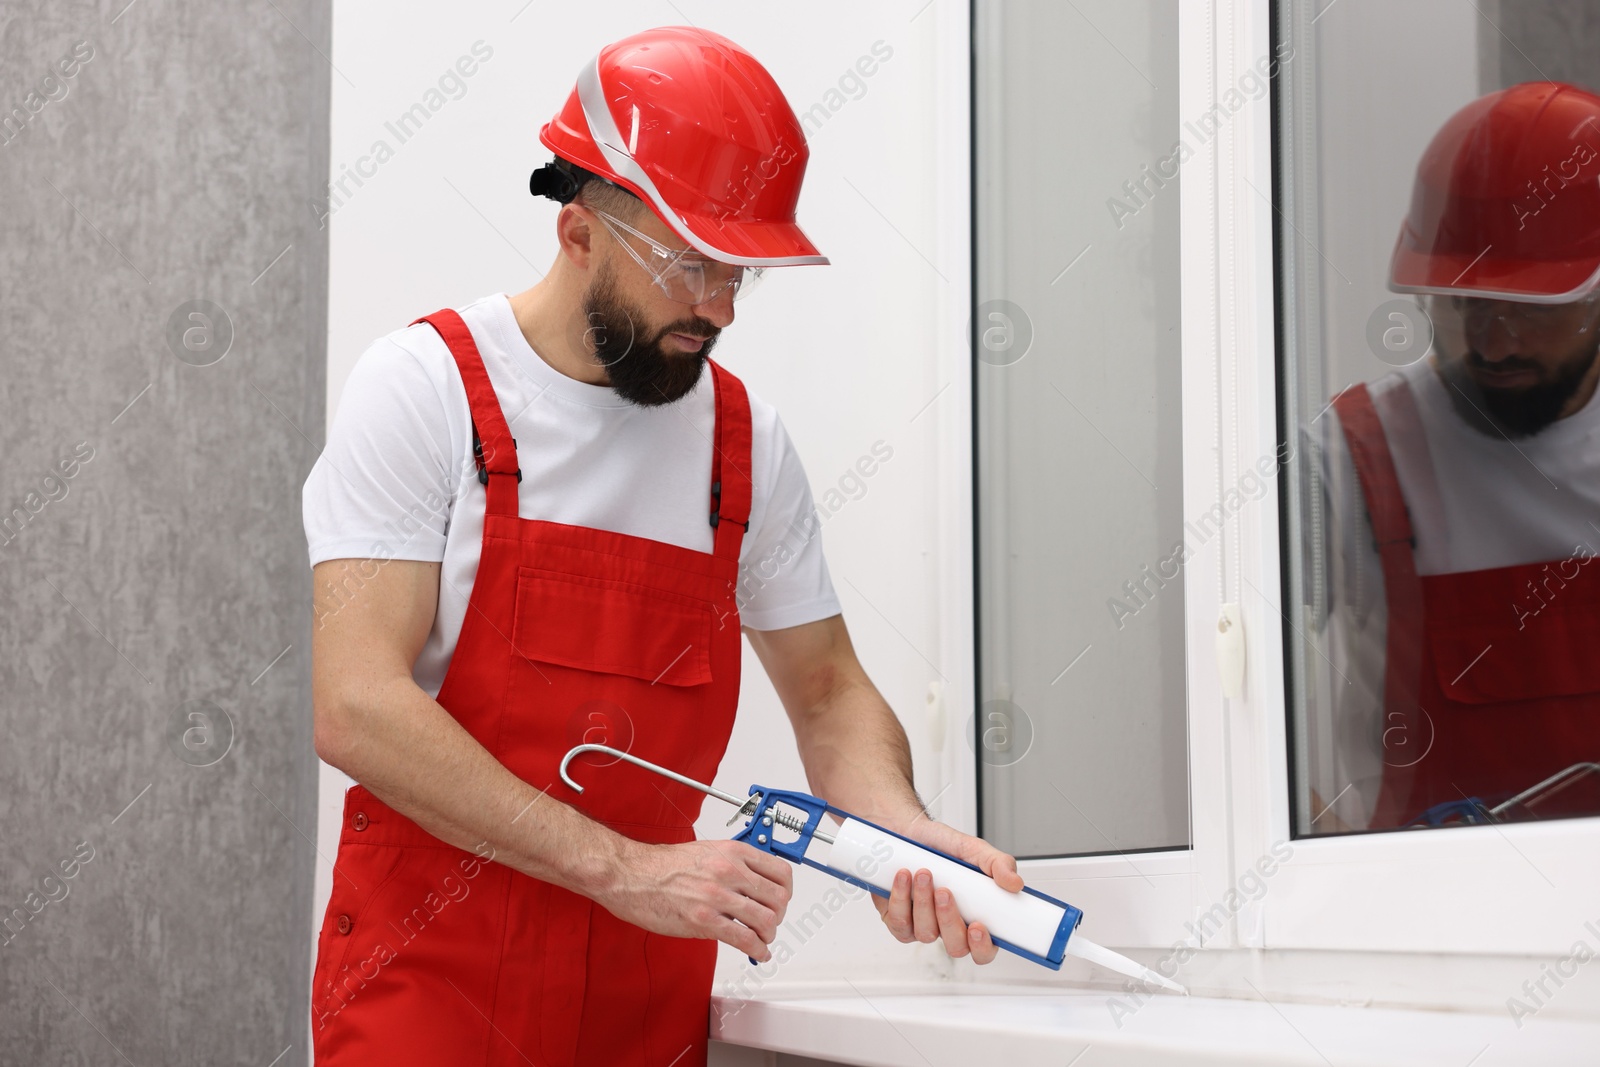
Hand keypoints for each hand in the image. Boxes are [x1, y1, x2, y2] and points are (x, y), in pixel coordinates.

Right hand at [595, 838, 792, 961]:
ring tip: (762, 939)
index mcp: (733, 852)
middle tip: (770, 922)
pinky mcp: (704, 921)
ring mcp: (717, 897)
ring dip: (769, 935)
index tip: (782, 900)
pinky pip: (745, 939)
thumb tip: (754, 882)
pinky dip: (757, 950)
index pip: (781, 872)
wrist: (631, 875)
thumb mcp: (707, 851)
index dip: (786, 891)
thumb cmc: (662, 864)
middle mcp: (729, 871)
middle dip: (779, 916)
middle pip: (778, 899)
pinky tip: (757, 953)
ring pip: (765, 921)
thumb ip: (733, 864)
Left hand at [869, 818, 1022, 964]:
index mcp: (974, 915)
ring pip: (926, 933)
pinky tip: (904, 877)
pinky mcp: (898, 920)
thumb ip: (997, 864)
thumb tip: (1015, 883)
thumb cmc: (939, 845)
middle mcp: (948, 926)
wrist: (905, 831)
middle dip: (949, 920)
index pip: (985, 949)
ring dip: (923, 902)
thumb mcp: (974, 849)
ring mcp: (922, 925)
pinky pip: (899, 923)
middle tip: (944, 891)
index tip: (978, 926)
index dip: (983, 947)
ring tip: (924, 873)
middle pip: (955, 947)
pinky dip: (901, 898)